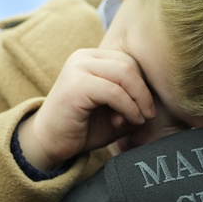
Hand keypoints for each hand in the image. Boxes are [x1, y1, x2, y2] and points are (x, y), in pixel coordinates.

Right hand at [18, 48, 156, 170]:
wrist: (50, 144)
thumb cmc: (83, 128)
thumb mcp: (115, 112)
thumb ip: (133, 100)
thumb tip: (152, 100)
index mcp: (92, 58)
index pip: (129, 60)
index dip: (143, 84)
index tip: (145, 110)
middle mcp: (83, 57)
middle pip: (129, 64)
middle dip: (144, 92)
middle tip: (146, 115)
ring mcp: (77, 68)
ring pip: (124, 73)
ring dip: (138, 99)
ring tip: (137, 119)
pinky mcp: (75, 85)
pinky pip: (114, 91)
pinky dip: (128, 107)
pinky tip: (125, 122)